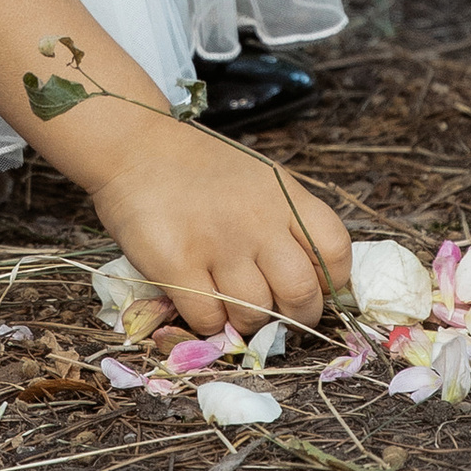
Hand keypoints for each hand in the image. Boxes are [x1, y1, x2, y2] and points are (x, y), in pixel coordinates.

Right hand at [91, 126, 351, 339]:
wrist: (136, 147)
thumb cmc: (200, 169)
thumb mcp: (260, 180)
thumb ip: (288, 221)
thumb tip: (311, 281)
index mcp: (284, 197)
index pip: (335, 251)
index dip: (331, 282)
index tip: (314, 289)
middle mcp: (257, 221)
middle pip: (301, 293)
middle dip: (295, 316)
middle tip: (278, 315)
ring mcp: (217, 244)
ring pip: (256, 313)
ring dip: (248, 322)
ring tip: (233, 308)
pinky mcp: (176, 265)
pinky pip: (209, 319)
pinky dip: (210, 323)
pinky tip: (202, 302)